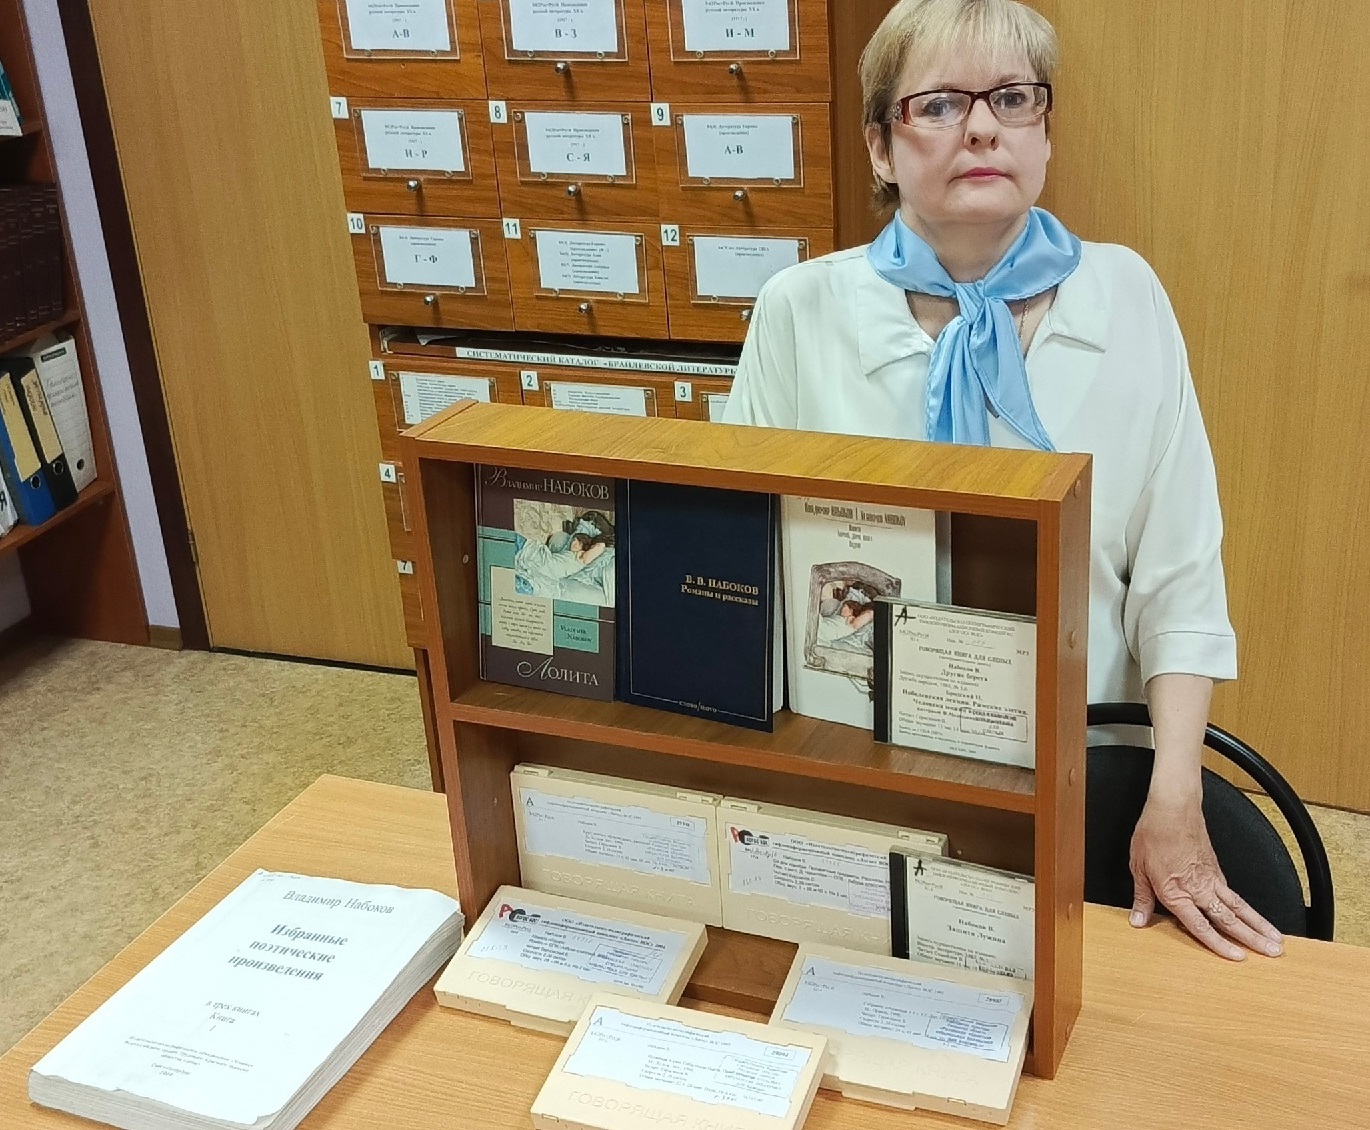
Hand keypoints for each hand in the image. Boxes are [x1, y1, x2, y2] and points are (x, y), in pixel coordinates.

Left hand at [1129, 790, 1284, 959]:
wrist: (1173, 807)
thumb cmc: (1154, 833)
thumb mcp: (1137, 867)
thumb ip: (1142, 897)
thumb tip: (1138, 920)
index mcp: (1176, 892)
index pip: (1200, 926)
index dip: (1219, 945)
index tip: (1237, 958)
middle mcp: (1199, 888)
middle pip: (1230, 919)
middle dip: (1253, 939)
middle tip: (1274, 953)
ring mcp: (1211, 878)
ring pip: (1240, 907)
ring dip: (1259, 924)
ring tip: (1277, 940)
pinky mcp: (1216, 868)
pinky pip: (1233, 893)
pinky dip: (1247, 908)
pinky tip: (1252, 916)